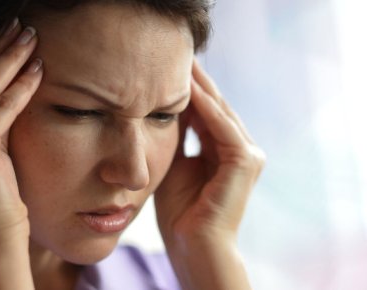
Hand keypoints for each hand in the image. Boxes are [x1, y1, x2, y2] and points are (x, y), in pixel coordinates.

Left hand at [155, 58, 264, 244]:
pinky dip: (206, 108)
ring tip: (184, 63)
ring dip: (201, 87)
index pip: (205, 113)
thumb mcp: (173, 165)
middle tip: (181, 57)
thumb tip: (164, 109)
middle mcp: (239, 149)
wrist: (193, 247)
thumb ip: (176, 138)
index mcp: (222, 151)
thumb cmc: (180, 213)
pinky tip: (190, 88)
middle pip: (215, 107)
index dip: (188, 92)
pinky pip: (223, 127)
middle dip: (197, 83)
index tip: (169, 70)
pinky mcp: (245, 162)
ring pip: (220, 112)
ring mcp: (246, 155)